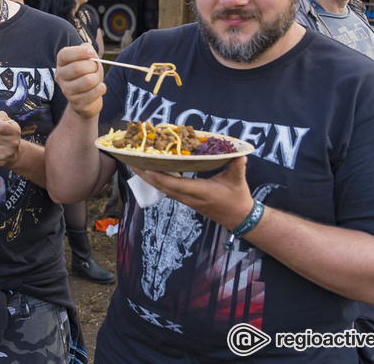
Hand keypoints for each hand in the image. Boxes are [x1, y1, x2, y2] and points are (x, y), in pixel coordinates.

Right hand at [55, 44, 105, 118]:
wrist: (87, 100)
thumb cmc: (87, 75)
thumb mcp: (88, 59)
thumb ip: (87, 50)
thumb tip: (88, 49)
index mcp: (61, 64)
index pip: (64, 55)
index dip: (79, 52)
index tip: (91, 53)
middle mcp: (60, 77)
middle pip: (77, 68)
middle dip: (93, 66)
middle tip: (95, 69)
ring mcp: (67, 91)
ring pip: (88, 81)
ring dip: (97, 78)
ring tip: (96, 80)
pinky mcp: (77, 103)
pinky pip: (95, 92)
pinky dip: (102, 88)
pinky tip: (98, 88)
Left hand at [133, 156, 253, 229]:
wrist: (237, 218)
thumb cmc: (237, 198)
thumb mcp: (238, 181)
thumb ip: (237, 167)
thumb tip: (241, 155)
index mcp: (200, 191)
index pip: (176, 185)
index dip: (160, 177)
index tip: (147, 168)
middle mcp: (189, 196)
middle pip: (162, 186)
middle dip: (146, 175)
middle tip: (131, 162)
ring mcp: (185, 199)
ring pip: (162, 189)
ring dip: (148, 178)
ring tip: (135, 165)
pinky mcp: (185, 198)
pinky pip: (167, 189)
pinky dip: (157, 180)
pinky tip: (149, 171)